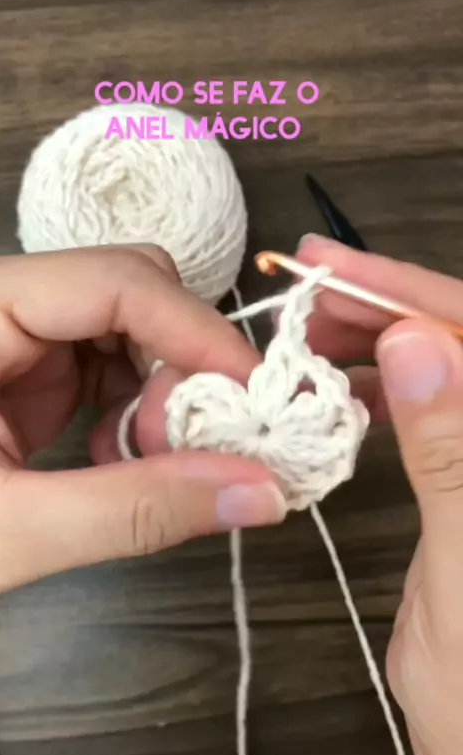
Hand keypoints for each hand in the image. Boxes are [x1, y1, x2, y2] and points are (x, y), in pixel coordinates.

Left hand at [0, 245, 285, 602]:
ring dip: (162, 391)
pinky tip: (124, 458)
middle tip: (199, 442)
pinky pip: (108, 369)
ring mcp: (11, 337)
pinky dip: (135, 412)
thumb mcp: (6, 531)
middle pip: (128, 291)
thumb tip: (262, 493)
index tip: (260, 399)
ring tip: (158, 459)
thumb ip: (134, 510)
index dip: (196, 333)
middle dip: (180, 364)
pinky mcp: (24, 374)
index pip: (111, 282)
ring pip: (127, 330)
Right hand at [296, 234, 462, 754]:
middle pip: (460, 345)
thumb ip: (451, 453)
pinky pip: (424, 414)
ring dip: (376, 343)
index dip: (413, 294)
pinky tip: (341, 383)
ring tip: (310, 331)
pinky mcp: (462, 484)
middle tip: (307, 298)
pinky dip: (378, 390)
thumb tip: (417, 343)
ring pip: (439, 372)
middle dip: (385, 311)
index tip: (338, 270)